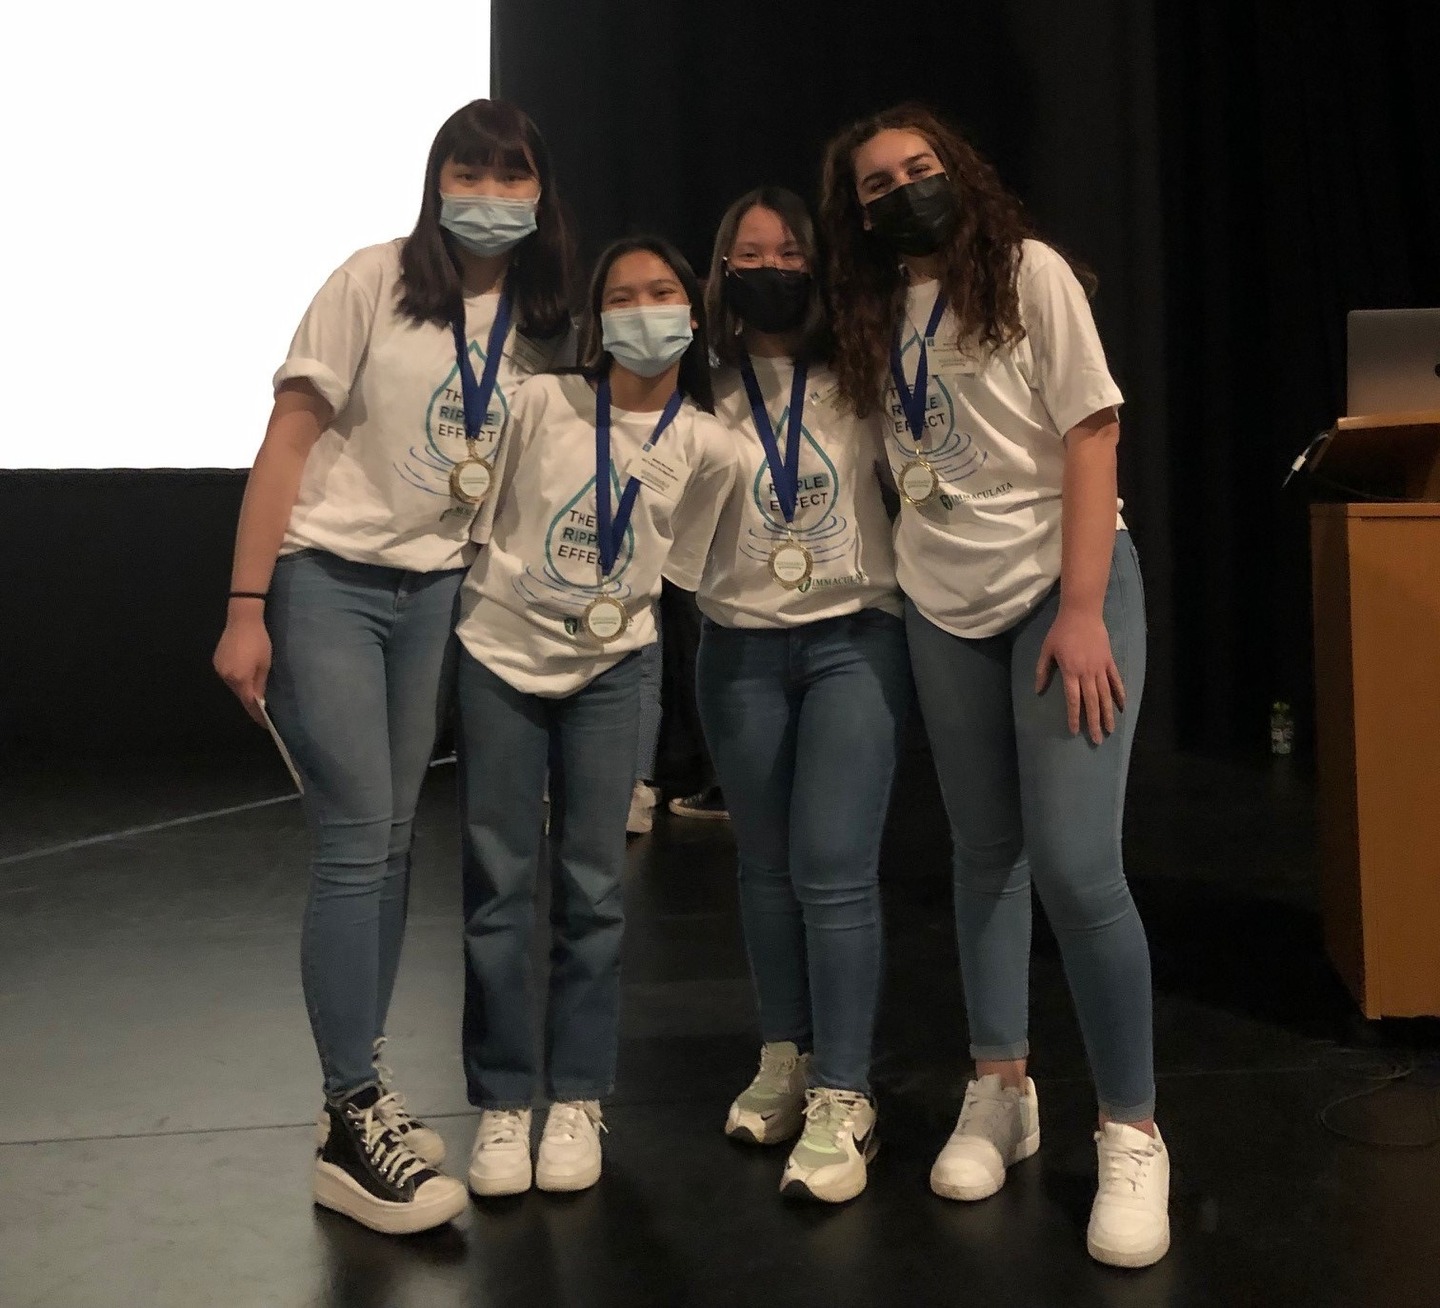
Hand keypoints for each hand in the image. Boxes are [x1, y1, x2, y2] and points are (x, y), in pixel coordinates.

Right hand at [213, 608, 271, 724]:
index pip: (249, 703)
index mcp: (240, 678)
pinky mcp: (216, 662)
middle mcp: (226, 677)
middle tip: (262, 710)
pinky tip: (245, 677)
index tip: (265, 724)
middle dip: (250, 702)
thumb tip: (259, 700)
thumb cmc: (258, 641)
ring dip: (243, 690)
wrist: (242, 620)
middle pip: (240, 695)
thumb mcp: (264, 664)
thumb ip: (260, 684)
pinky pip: (228, 676)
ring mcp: (219, 669)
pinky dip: (237, 680)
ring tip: (255, 694)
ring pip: (233, 686)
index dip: (256, 714)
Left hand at [1034, 608, 1125, 744]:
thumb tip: (1038, 690)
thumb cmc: (1061, 631)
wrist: (1082, 613)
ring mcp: (1101, 668)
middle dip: (1094, 722)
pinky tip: (1122, 707)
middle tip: (1097, 740)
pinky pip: (1116, 681)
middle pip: (1092, 702)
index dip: (1074, 717)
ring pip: (1106, 695)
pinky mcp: (1109, 661)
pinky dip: (1120, 694)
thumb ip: (1043, 671)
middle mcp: (1087, 673)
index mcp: (1071, 672)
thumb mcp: (1046, 650)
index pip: (1074, 700)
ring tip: (1111, 729)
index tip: (1075, 731)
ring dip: (1108, 714)